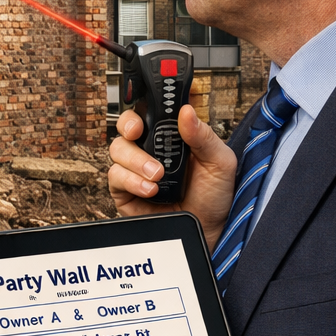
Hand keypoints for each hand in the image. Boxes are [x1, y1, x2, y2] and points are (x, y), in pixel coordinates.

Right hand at [108, 105, 236, 247]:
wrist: (210, 230)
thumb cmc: (215, 196)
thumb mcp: (220, 162)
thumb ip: (203, 136)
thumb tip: (187, 112)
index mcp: (173, 137)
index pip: (151, 112)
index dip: (144, 105)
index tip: (149, 107)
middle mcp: (152, 150)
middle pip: (127, 126)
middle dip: (128, 125)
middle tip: (139, 132)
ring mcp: (137, 170)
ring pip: (118, 150)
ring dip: (135, 160)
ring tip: (158, 175)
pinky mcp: (127, 192)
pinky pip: (115, 177)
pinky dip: (130, 180)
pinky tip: (149, 189)